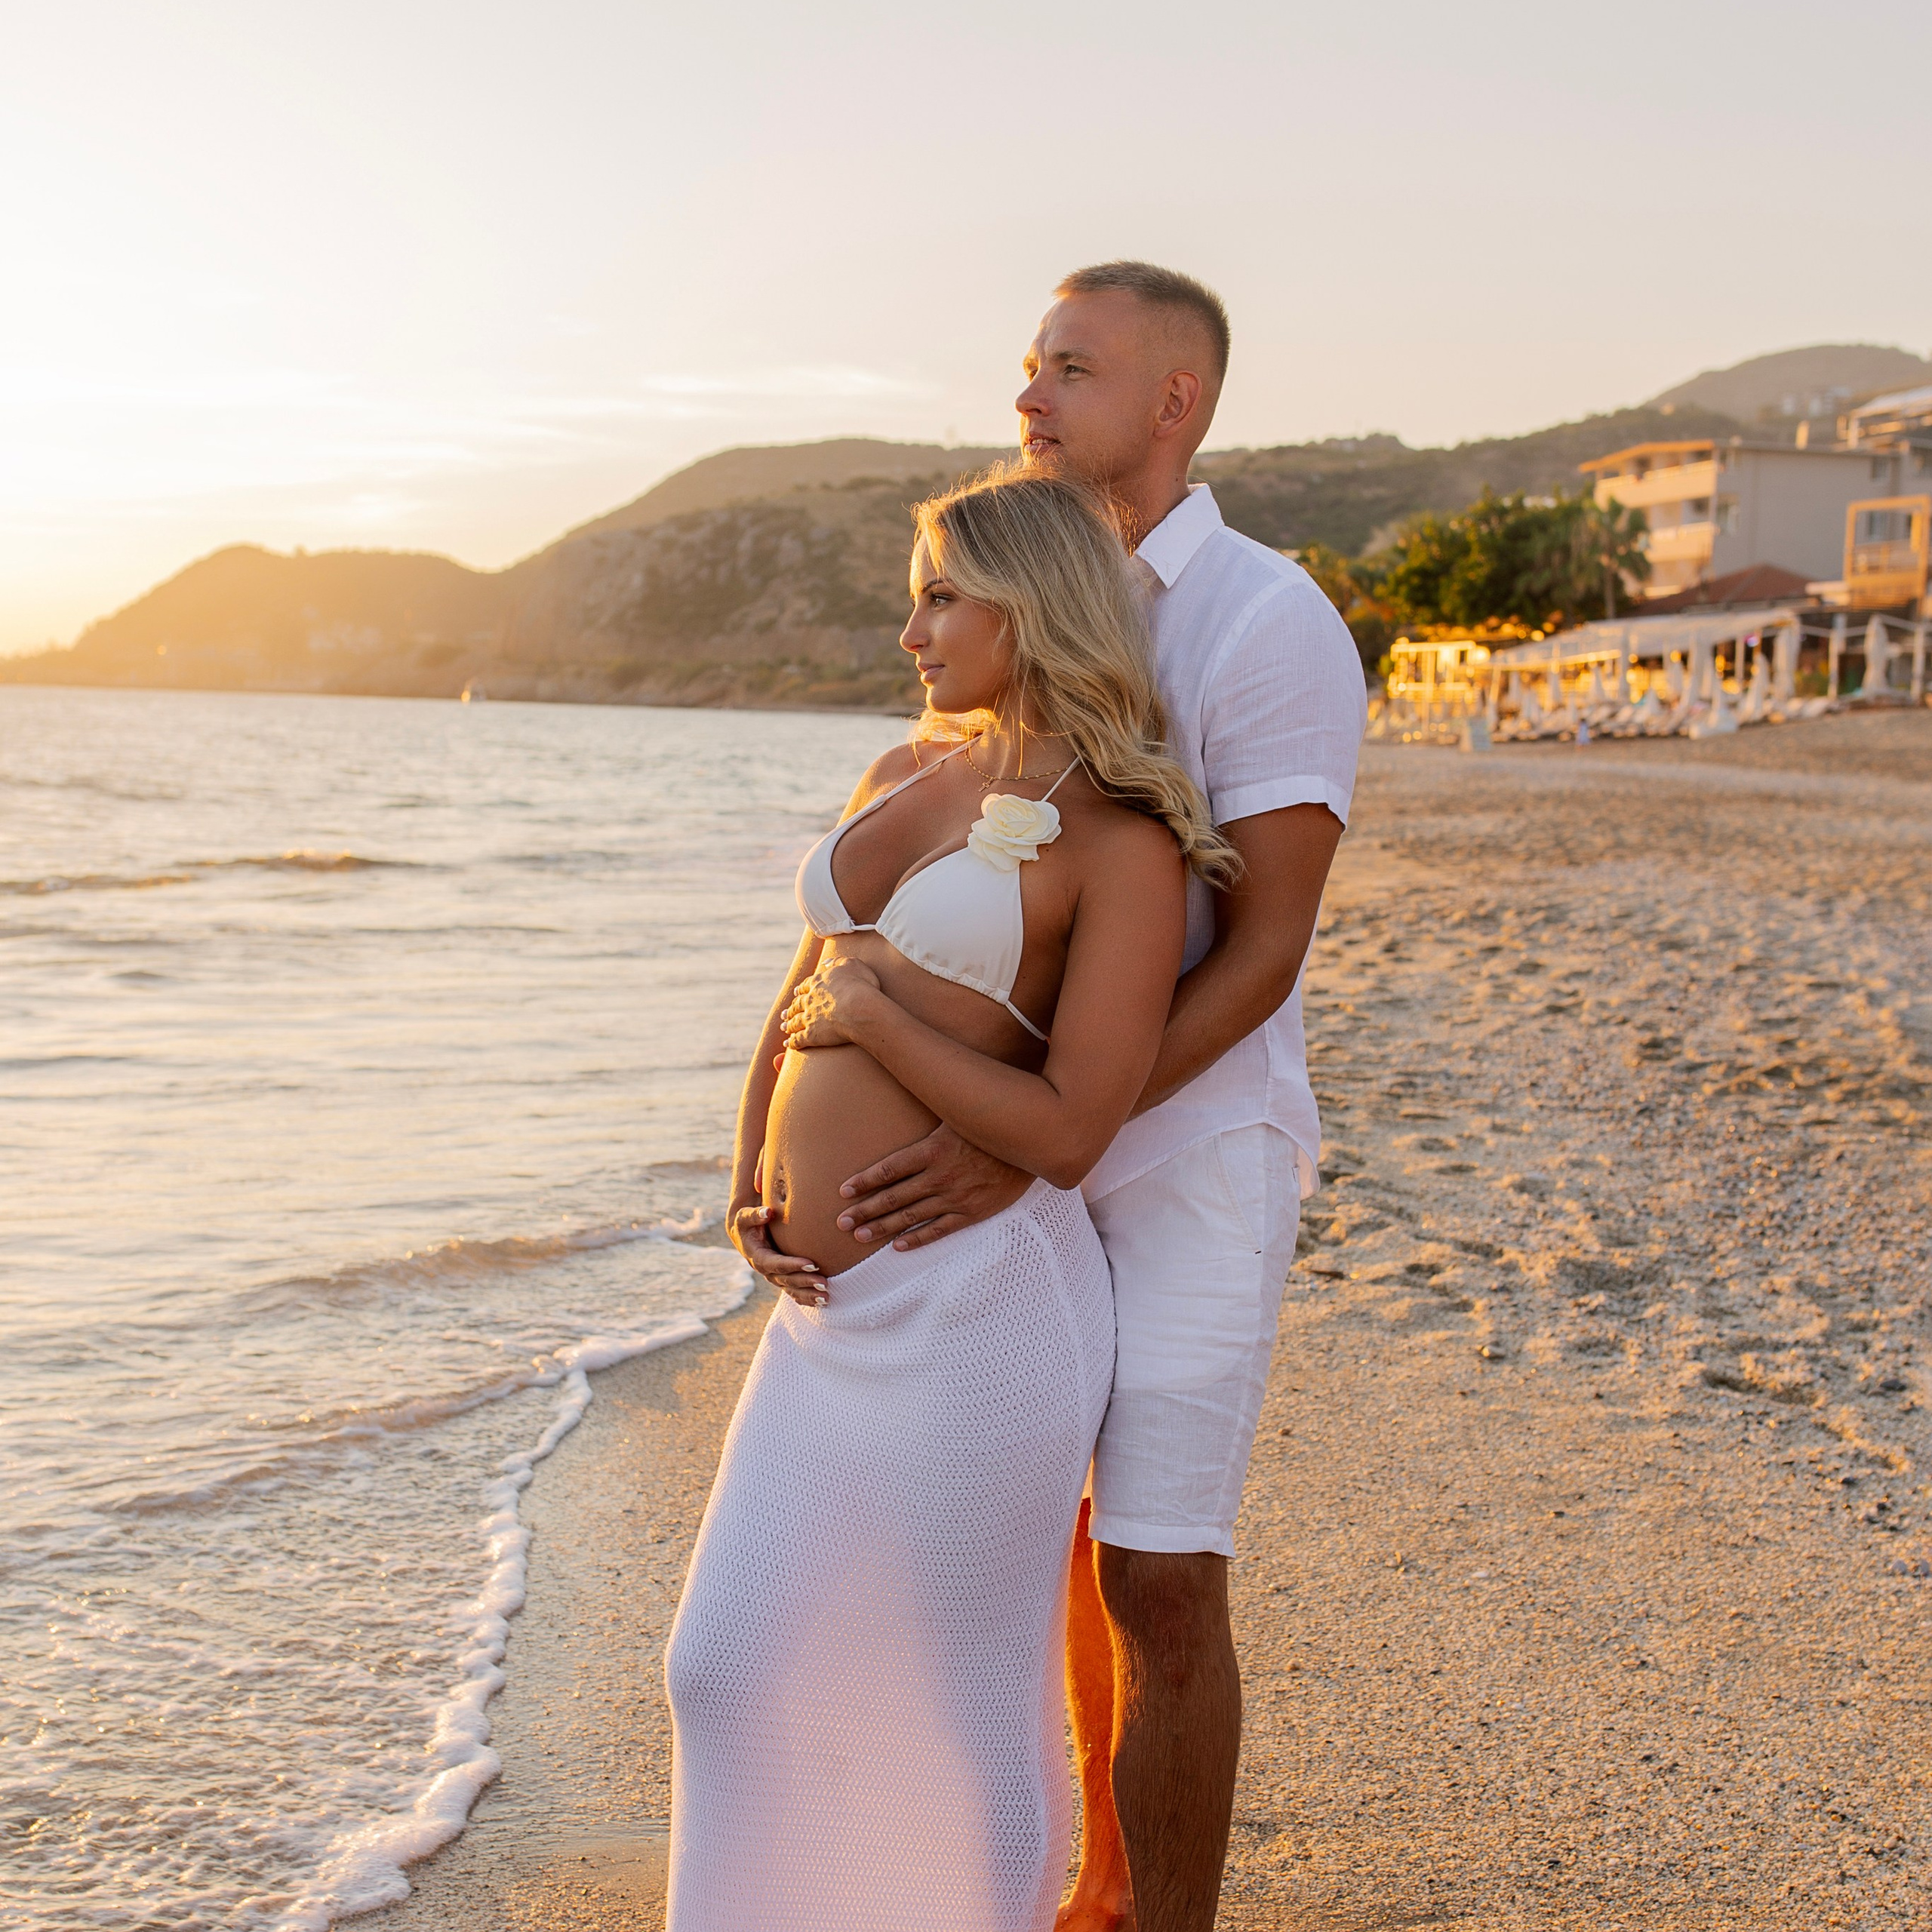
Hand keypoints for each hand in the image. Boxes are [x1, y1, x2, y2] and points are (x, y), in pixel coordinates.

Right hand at [732, 1201, 826, 1308]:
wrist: (745, 1234)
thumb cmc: (747, 1222)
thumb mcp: (745, 1217)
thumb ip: (754, 1215)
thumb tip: (767, 1212)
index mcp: (757, 1257)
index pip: (776, 1264)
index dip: (793, 1265)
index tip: (812, 1264)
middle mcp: (766, 1271)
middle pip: (786, 1280)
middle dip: (805, 1282)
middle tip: (825, 1283)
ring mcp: (774, 1277)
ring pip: (791, 1290)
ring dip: (809, 1295)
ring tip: (827, 1297)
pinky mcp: (782, 1279)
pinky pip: (794, 1293)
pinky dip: (807, 1299)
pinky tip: (823, 1302)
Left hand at [780, 956, 882, 1051]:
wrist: (859, 1008)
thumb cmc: (860, 986)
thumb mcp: (852, 965)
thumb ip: (837, 962)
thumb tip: (825, 963)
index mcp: (818, 983)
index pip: (805, 986)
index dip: (801, 990)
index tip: (796, 993)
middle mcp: (810, 1000)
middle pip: (797, 1005)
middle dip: (791, 1009)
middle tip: (785, 1013)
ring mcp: (809, 1018)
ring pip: (794, 1022)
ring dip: (788, 1025)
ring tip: (784, 1027)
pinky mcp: (811, 1035)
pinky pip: (798, 1039)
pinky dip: (792, 1042)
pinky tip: (788, 1044)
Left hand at [836, 1123, 1030, 1251]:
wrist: (1033, 1144)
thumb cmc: (991, 1123)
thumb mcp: (957, 1112)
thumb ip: (930, 1114)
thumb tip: (907, 1089)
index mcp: (933, 1150)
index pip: (889, 1169)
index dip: (865, 1181)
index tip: (843, 1192)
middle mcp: (939, 1176)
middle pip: (893, 1197)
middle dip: (864, 1211)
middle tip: (840, 1223)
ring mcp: (955, 1198)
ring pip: (911, 1216)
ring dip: (882, 1228)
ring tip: (859, 1236)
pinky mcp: (972, 1212)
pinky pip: (939, 1230)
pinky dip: (917, 1239)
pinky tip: (898, 1246)